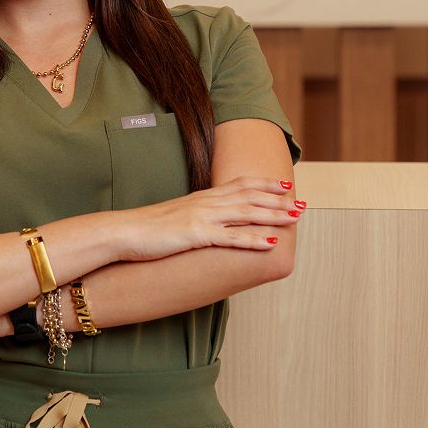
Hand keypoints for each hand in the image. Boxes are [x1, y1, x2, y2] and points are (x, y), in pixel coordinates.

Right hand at [120, 177, 305, 261]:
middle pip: (249, 197)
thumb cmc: (147, 229)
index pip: (240, 185)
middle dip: (278, 201)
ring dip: (273, 215)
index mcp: (202, 197)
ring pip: (246, 213)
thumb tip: (208, 224)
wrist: (124, 231)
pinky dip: (253, 239)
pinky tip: (270, 242)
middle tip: (303, 204)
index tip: (285, 186)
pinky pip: (230, 237)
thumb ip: (196, 217)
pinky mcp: (196, 234)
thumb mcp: (176, 217)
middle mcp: (206, 202)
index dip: (265, 185)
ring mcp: (202, 217)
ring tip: (295, 218)